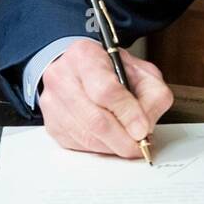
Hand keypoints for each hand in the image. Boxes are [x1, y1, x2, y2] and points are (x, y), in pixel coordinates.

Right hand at [39, 38, 173, 158]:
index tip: (142, 130)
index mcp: (85, 55)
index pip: (106, 90)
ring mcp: (52, 102)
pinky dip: (101, 148)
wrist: (80, 70)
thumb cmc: (111, 70)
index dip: (128, 114)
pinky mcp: (51, 124)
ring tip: (128, 142)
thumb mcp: (141, 71)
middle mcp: (62, 77)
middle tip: (140, 145)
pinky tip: (110, 139)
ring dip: (113, 146)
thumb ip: (152, 95)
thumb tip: (145, 127)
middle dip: (123, 139)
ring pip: (87, 136)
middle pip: (95, 119)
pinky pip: (79, 145)